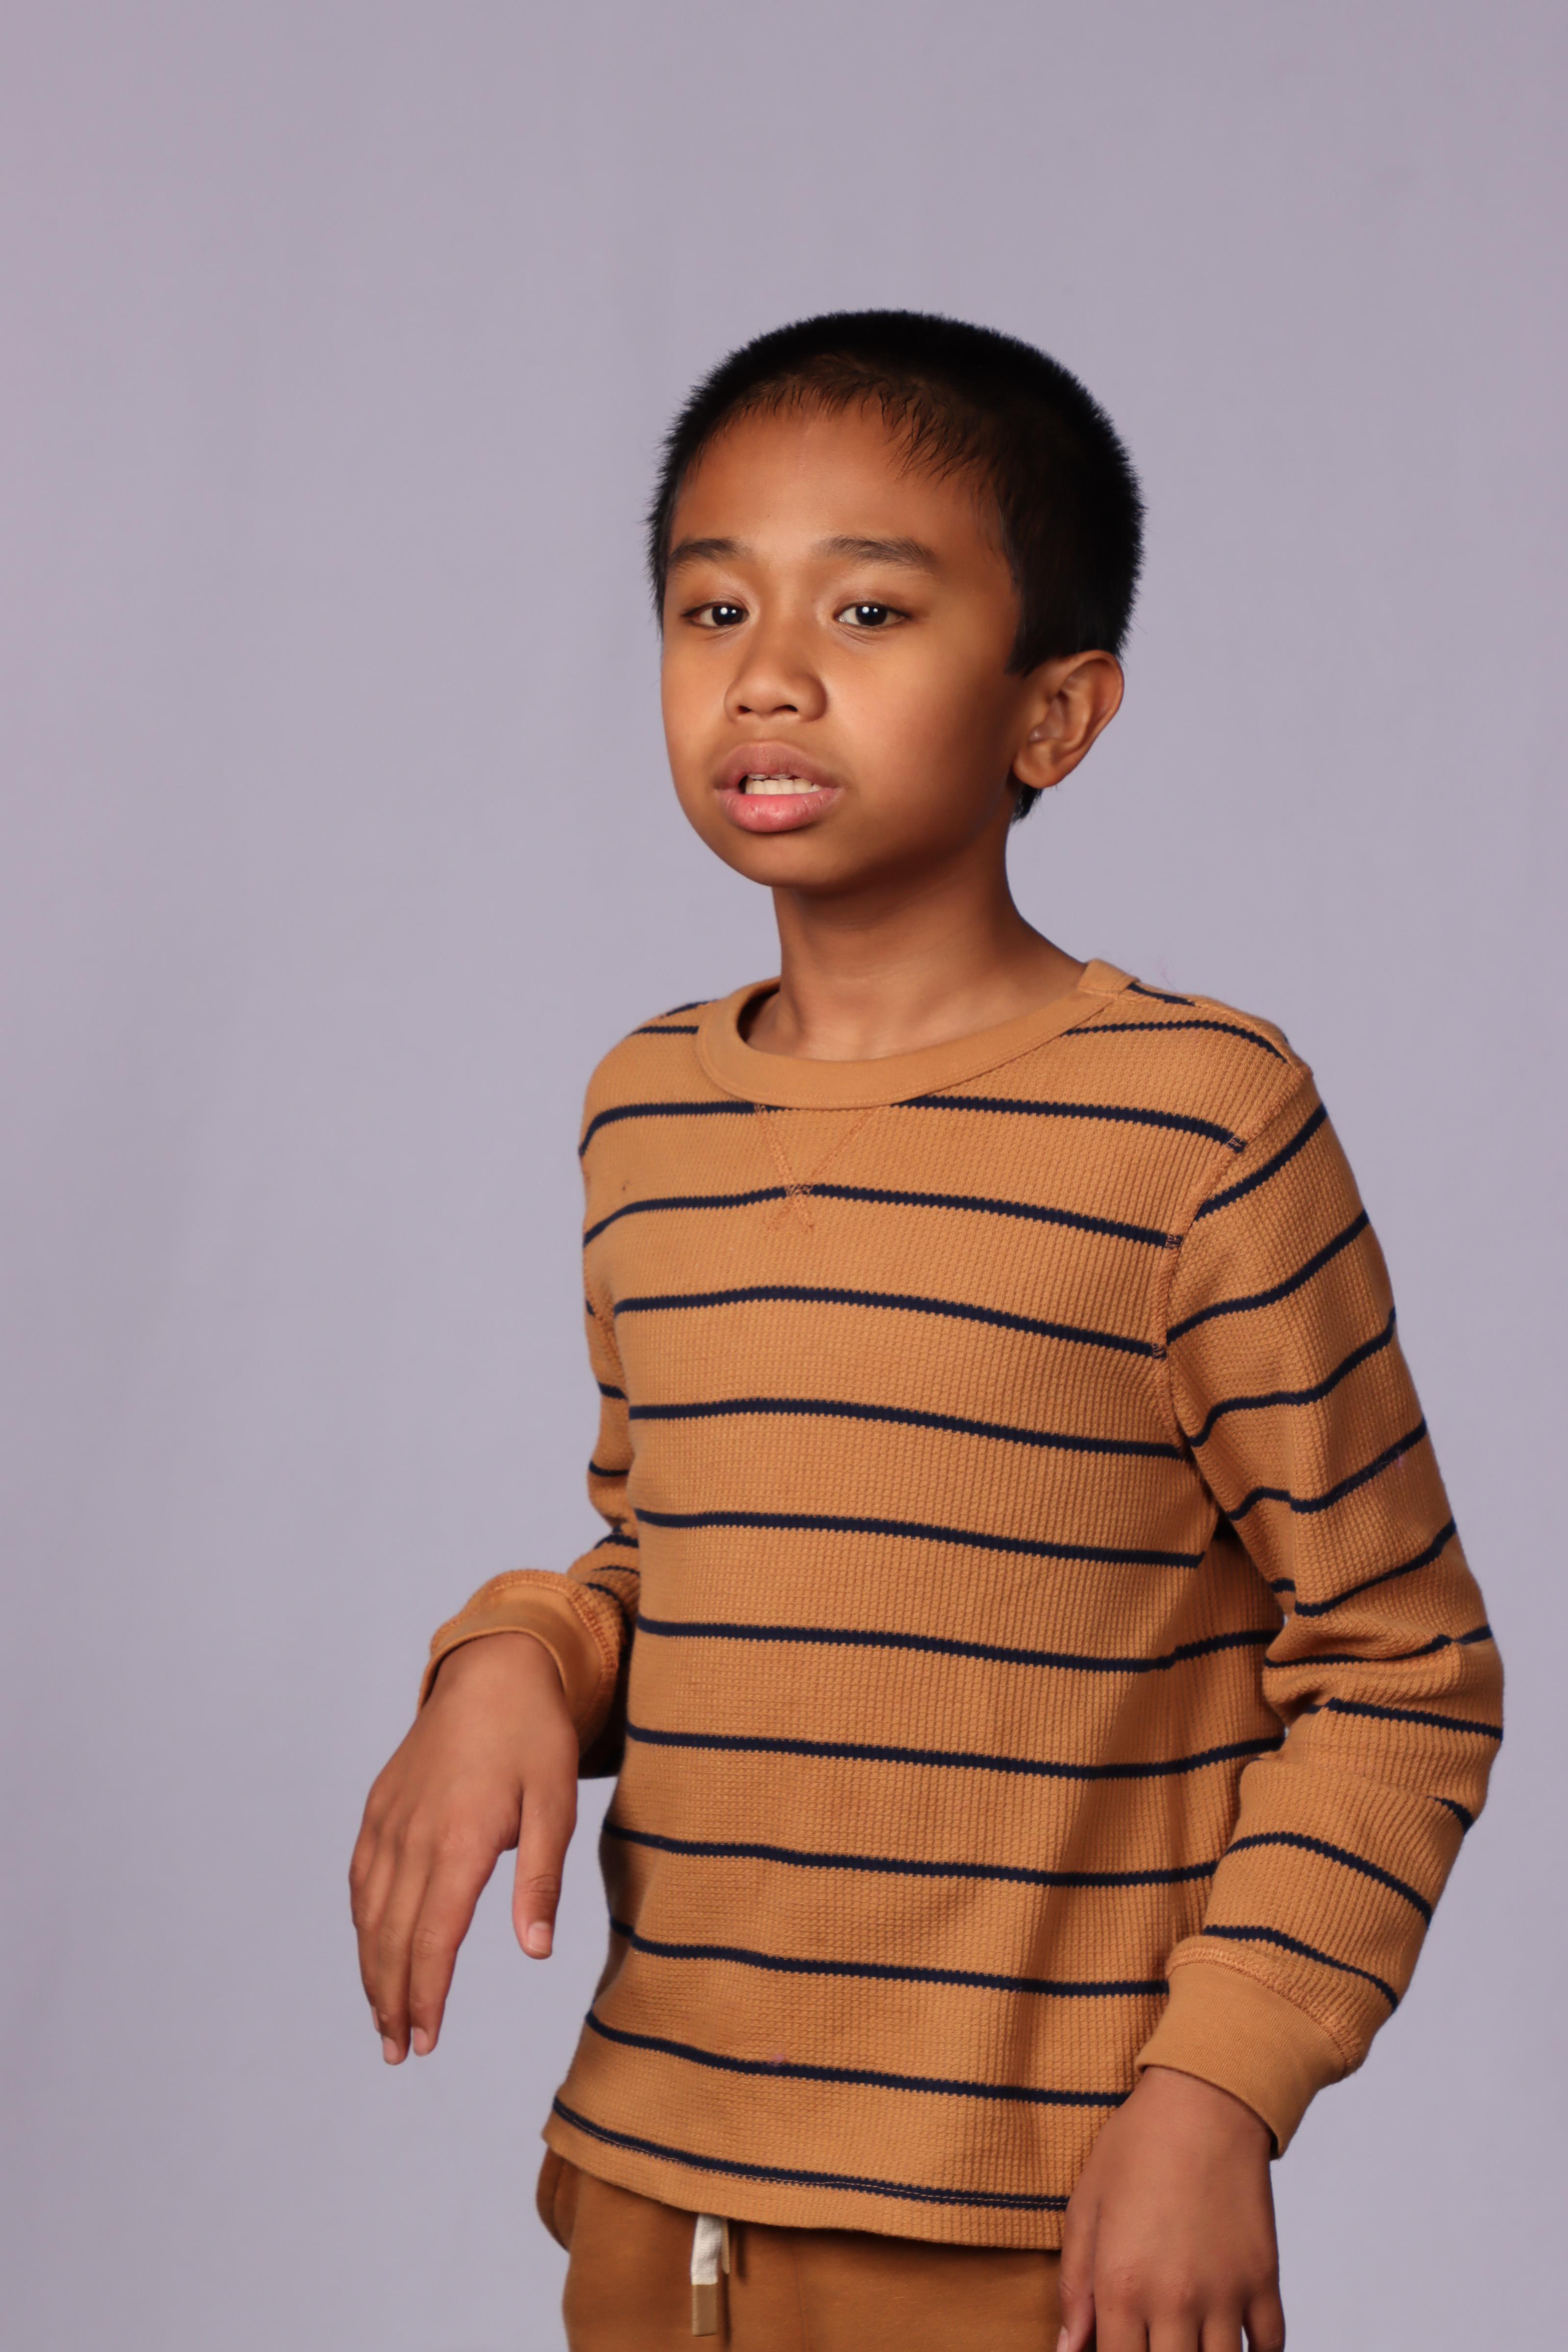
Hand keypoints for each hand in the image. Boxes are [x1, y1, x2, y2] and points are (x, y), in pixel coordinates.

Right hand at [348, 1632, 577, 2062]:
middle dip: (393, 2000)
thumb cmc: (534, 1737)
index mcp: (458, 1840)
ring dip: (372, 1969)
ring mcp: (389, 1820)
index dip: (426, 1995)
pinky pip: (361, 1876)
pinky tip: (372, 1946)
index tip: (426, 2040)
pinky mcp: (379, 1807)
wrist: (493, 1669)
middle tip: (399, 2049)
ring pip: (368, 1912)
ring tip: (383, 2017)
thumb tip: (535, 1953)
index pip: (432, 1938)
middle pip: (392, 1937)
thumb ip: (541, 1880)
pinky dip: (362, 1921)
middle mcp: (413, 1835)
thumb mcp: (556, 1803)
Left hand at [1057, 2064, 1284, 2351]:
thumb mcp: (1085, 2206)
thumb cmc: (1136, 2147)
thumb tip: (1068, 2349)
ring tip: (1186, 2339)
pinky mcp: (1264, 2280)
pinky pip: (1269, 2347)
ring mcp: (1225, 2293)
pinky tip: (1234, 2344)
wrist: (1205, 2103)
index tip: (1115, 2346)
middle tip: (1152, 2337)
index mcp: (1123, 2285)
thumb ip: (1074, 2285)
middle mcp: (1176, 2300)